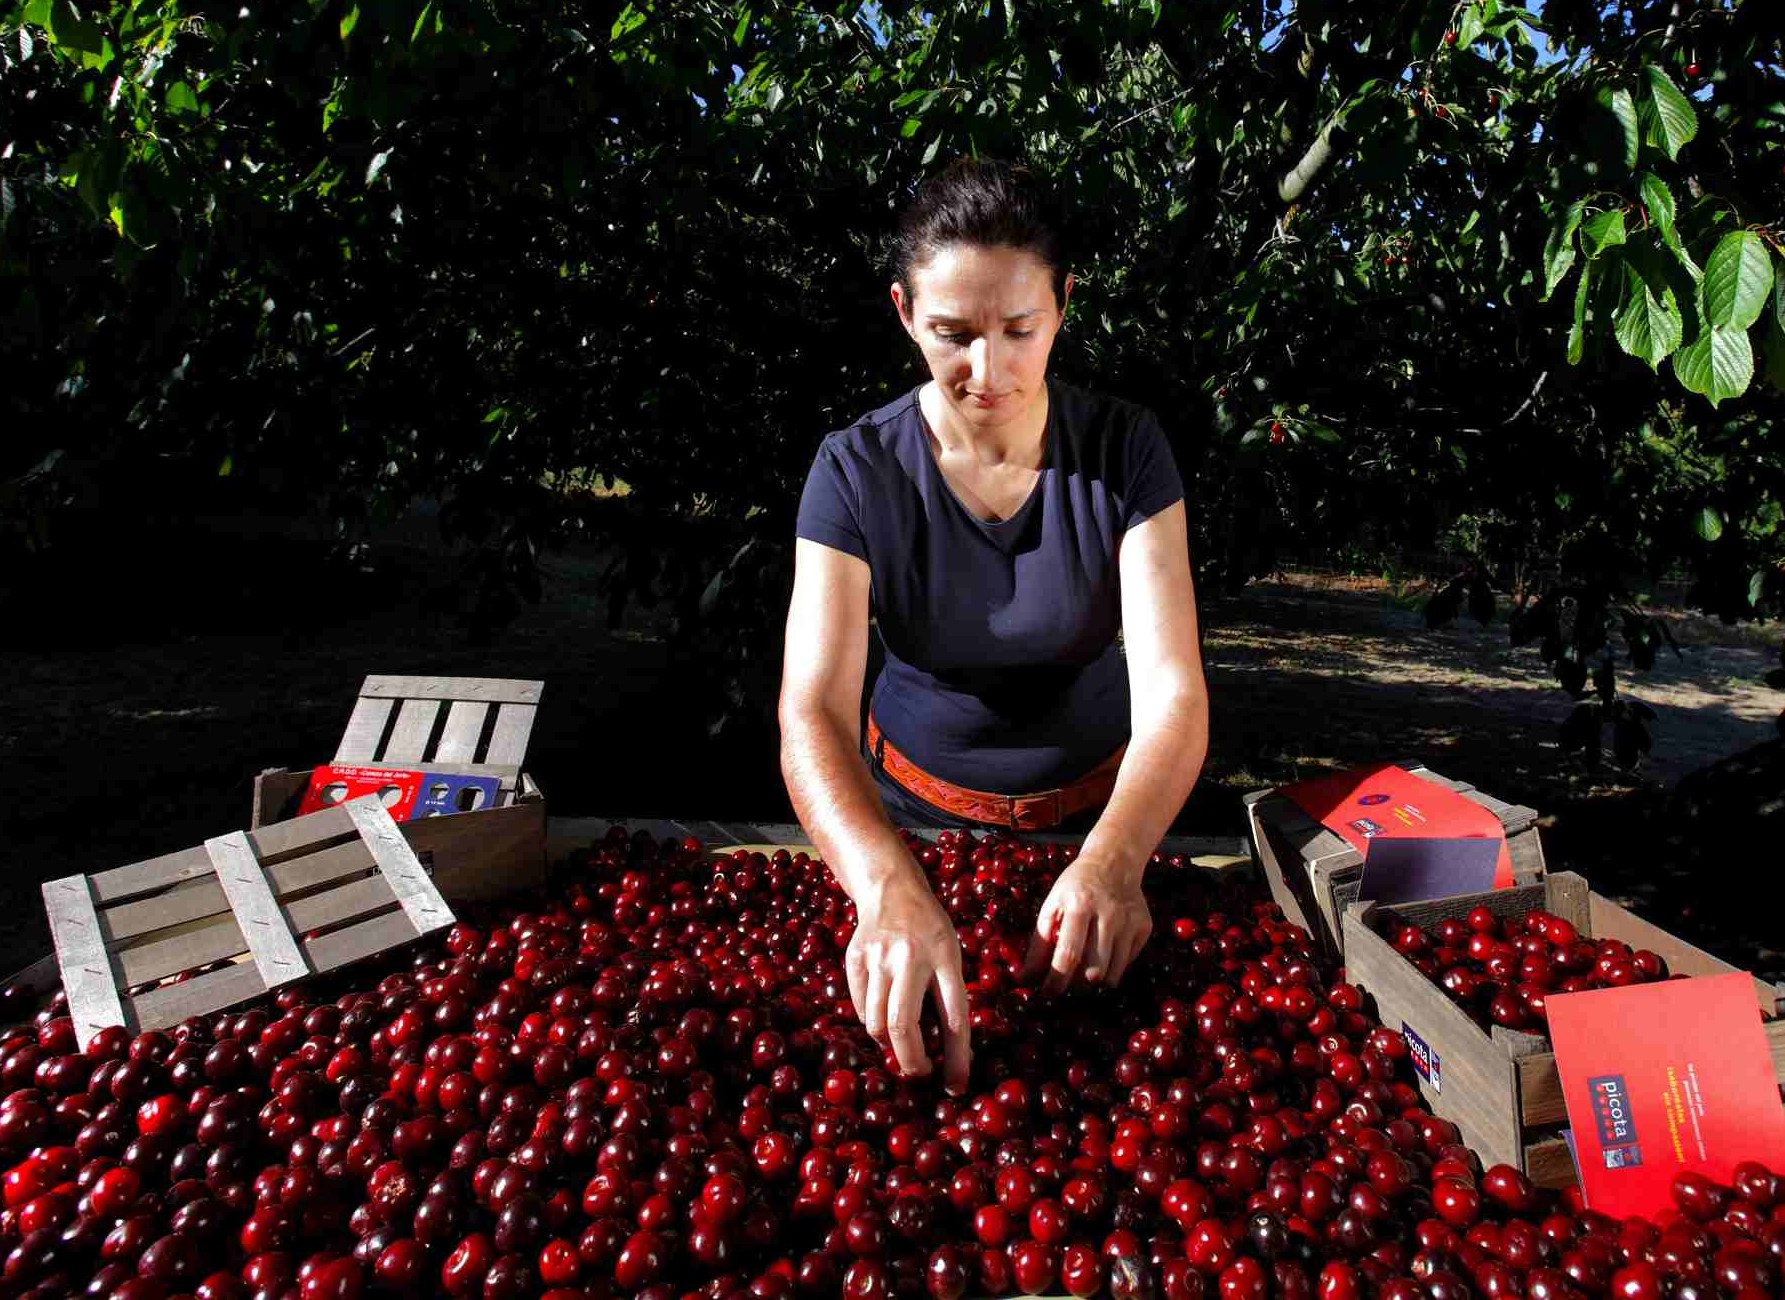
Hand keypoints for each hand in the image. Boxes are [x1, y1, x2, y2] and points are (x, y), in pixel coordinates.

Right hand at [845, 868, 971, 1093]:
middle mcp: (911, 956)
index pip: (954, 1018)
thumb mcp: (951, 953)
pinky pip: (862, 1008)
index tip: (956, 1086)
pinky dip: (873, 1023)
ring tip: (899, 1045)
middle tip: (918, 1073)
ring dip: (889, 1045)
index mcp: (946, 957)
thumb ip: (948, 995)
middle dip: (911, 1061)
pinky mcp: (855, 957)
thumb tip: (948, 1054)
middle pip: (904, 1024)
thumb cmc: (930, 931)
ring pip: (878, 1022)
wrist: (892, 889)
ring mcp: (879, 956)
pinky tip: (882, 1017)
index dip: (956, 1058)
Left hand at [1022, 855, 1152, 994]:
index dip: (1056, 980)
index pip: (1068, 953)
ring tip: (1082, 973)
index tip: (1047, 993)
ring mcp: (1130, 921)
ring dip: (1094, 982)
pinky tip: (1103, 953)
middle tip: (1065, 985)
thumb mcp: (1053, 904)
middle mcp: (1109, 914)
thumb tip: (1027, 977)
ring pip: (1113, 973)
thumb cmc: (1076, 885)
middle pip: (1093, 970)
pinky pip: (1127, 962)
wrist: (1114, 861)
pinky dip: (1113, 966)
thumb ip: (1040, 941)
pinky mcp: (1144, 927)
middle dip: (1075, 986)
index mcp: (1080, 904)